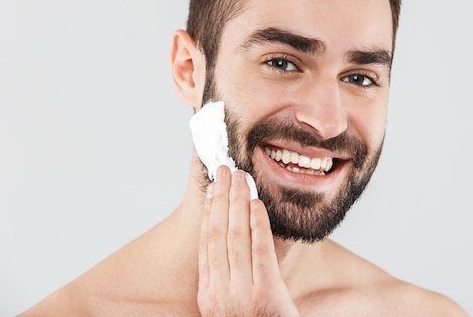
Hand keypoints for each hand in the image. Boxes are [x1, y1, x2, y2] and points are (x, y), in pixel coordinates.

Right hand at [198, 166, 299, 316]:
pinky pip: (260, 250)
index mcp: (208, 296)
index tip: (214, 188)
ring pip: (235, 237)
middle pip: (217, 234)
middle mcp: (219, 294)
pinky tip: (257, 204)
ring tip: (241, 178)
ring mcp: (241, 294)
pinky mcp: (266, 294)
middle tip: (226, 170)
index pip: (206, 245)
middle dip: (221, 198)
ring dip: (237, 203)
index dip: (209, 212)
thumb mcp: (229, 310)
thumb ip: (225, 283)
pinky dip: (257, 224)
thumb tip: (224, 246)